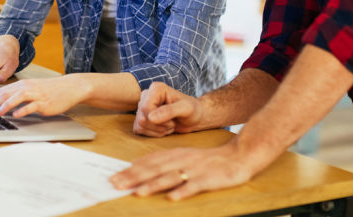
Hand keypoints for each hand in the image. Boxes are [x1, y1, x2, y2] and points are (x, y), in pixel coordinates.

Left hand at [0, 74, 90, 118]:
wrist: (68, 87)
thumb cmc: (48, 90)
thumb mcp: (30, 90)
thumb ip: (16, 96)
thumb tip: (0, 105)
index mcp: (20, 85)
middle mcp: (25, 88)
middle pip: (3, 95)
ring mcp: (35, 95)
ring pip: (16, 98)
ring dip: (4, 106)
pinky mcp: (44, 102)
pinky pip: (32, 106)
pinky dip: (23, 110)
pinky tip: (15, 115)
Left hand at [110, 142, 253, 200]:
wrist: (239, 155)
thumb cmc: (208, 160)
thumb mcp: (183, 155)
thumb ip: (163, 161)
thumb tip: (138, 166)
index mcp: (175, 154)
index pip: (149, 161)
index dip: (130, 169)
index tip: (113, 177)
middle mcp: (181, 160)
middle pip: (154, 169)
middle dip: (134, 177)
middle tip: (116, 184)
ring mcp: (195, 169)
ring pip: (171, 177)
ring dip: (154, 184)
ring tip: (139, 192)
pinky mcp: (208, 179)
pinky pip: (194, 186)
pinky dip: (183, 191)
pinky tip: (173, 198)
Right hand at [133, 82, 203, 136]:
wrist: (194, 117)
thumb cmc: (193, 110)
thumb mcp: (186, 109)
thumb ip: (170, 111)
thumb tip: (151, 118)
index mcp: (156, 89)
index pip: (146, 108)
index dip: (158, 120)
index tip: (172, 120)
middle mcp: (147, 95)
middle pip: (142, 118)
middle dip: (159, 126)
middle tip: (172, 123)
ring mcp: (143, 106)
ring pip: (140, 125)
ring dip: (157, 130)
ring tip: (169, 125)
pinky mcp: (142, 117)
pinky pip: (139, 129)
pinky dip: (153, 133)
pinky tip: (163, 128)